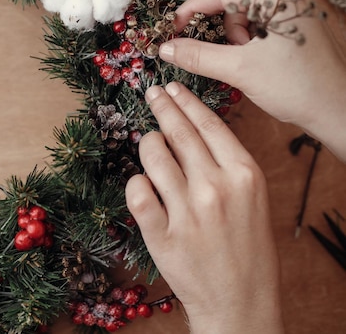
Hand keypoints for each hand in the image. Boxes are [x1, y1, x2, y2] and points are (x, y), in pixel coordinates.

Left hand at [125, 82, 282, 333]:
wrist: (241, 301)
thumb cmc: (247, 248)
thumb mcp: (253, 199)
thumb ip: (227, 164)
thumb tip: (191, 129)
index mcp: (244, 175)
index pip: (209, 124)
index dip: (186, 101)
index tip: (171, 87)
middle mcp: (216, 188)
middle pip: (179, 133)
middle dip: (161, 107)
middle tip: (150, 93)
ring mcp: (188, 212)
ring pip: (153, 156)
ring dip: (147, 145)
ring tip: (149, 144)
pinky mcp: (162, 236)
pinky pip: (136, 193)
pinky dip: (135, 183)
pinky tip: (141, 183)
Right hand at [159, 0, 345, 160]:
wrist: (335, 110)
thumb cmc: (296, 87)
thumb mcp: (240, 69)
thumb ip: (198, 56)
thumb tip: (165, 48)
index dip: (193, 7)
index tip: (174, 27)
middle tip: (201, 23)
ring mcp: (292, 8)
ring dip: (231, 21)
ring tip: (236, 51)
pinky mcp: (292, 23)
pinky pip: (258, 14)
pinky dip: (244, 30)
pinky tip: (246, 54)